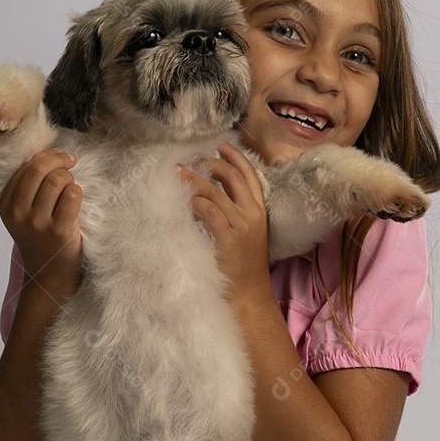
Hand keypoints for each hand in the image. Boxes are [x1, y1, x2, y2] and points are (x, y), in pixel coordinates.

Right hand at [0, 146, 82, 296]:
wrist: (49, 274)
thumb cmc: (41, 238)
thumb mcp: (24, 214)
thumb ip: (30, 187)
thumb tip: (52, 153)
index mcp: (6, 204)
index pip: (25, 166)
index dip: (46, 155)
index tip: (60, 156)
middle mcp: (18, 212)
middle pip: (39, 169)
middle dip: (59, 160)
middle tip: (70, 163)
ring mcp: (37, 222)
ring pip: (57, 180)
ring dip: (69, 178)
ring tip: (71, 188)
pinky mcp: (58, 230)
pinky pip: (72, 195)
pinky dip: (77, 191)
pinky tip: (75, 201)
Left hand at [178, 142, 274, 305]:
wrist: (248, 294)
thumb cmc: (243, 264)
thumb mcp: (246, 232)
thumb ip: (234, 211)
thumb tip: (212, 190)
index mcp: (259, 210)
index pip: (249, 174)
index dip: (235, 157)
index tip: (220, 146)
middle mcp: (252, 214)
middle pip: (233, 177)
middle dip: (212, 164)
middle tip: (193, 159)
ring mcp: (241, 227)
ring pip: (217, 192)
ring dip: (195, 180)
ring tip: (180, 174)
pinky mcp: (228, 239)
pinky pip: (210, 212)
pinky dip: (197, 202)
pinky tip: (187, 201)